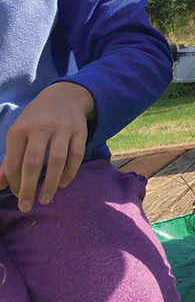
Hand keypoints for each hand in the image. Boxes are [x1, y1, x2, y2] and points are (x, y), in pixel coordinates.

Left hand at [1, 82, 94, 210]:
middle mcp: (40, 128)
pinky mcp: (80, 131)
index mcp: (20, 130)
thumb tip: (1, 185)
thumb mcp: (19, 134)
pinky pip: (76, 155)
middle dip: (29, 188)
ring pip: (57, 161)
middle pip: (33, 163)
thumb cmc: (36, 119)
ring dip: (51, 184)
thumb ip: (10, 159)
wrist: (64, 96)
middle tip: (26, 206)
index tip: (17, 195)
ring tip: (45, 199)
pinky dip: (70, 172)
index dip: (14, 182)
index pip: (13, 162)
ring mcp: (62, 129)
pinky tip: (63, 184)